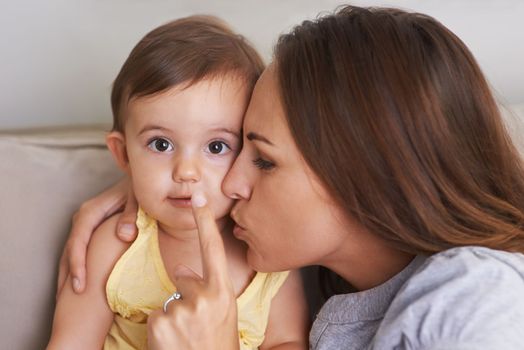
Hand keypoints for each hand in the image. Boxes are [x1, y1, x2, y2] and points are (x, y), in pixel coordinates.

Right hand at [56, 177, 137, 294]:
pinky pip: (79, 250)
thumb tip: (124, 235)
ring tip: (68, 300)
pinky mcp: (90, 229)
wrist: (137, 179)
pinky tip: (77, 284)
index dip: (78, 264)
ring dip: (68, 274)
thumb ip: (132, 214)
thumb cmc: (139, 189)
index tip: (80, 285)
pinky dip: (75, 267)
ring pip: (70, 251)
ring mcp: (84, 224)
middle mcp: (83, 218)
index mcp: (92, 210)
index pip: (79, 240)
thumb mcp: (138, 199)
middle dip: (68, 275)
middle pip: (70, 249)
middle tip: (70, 301)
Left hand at [147, 191, 238, 349]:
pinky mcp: (161, 323)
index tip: (197, 195)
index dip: (204, 220)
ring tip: (186, 339)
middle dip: (184, 294)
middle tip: (196, 325)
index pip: (212, 248)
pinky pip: (155, 316)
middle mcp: (205, 297)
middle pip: (183, 277)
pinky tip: (173, 344)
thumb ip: (206, 288)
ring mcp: (183, 309)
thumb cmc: (217, 344)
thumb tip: (180, 268)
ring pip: (168, 300)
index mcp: (223, 292)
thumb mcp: (221, 314)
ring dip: (172, 317)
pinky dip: (160, 331)